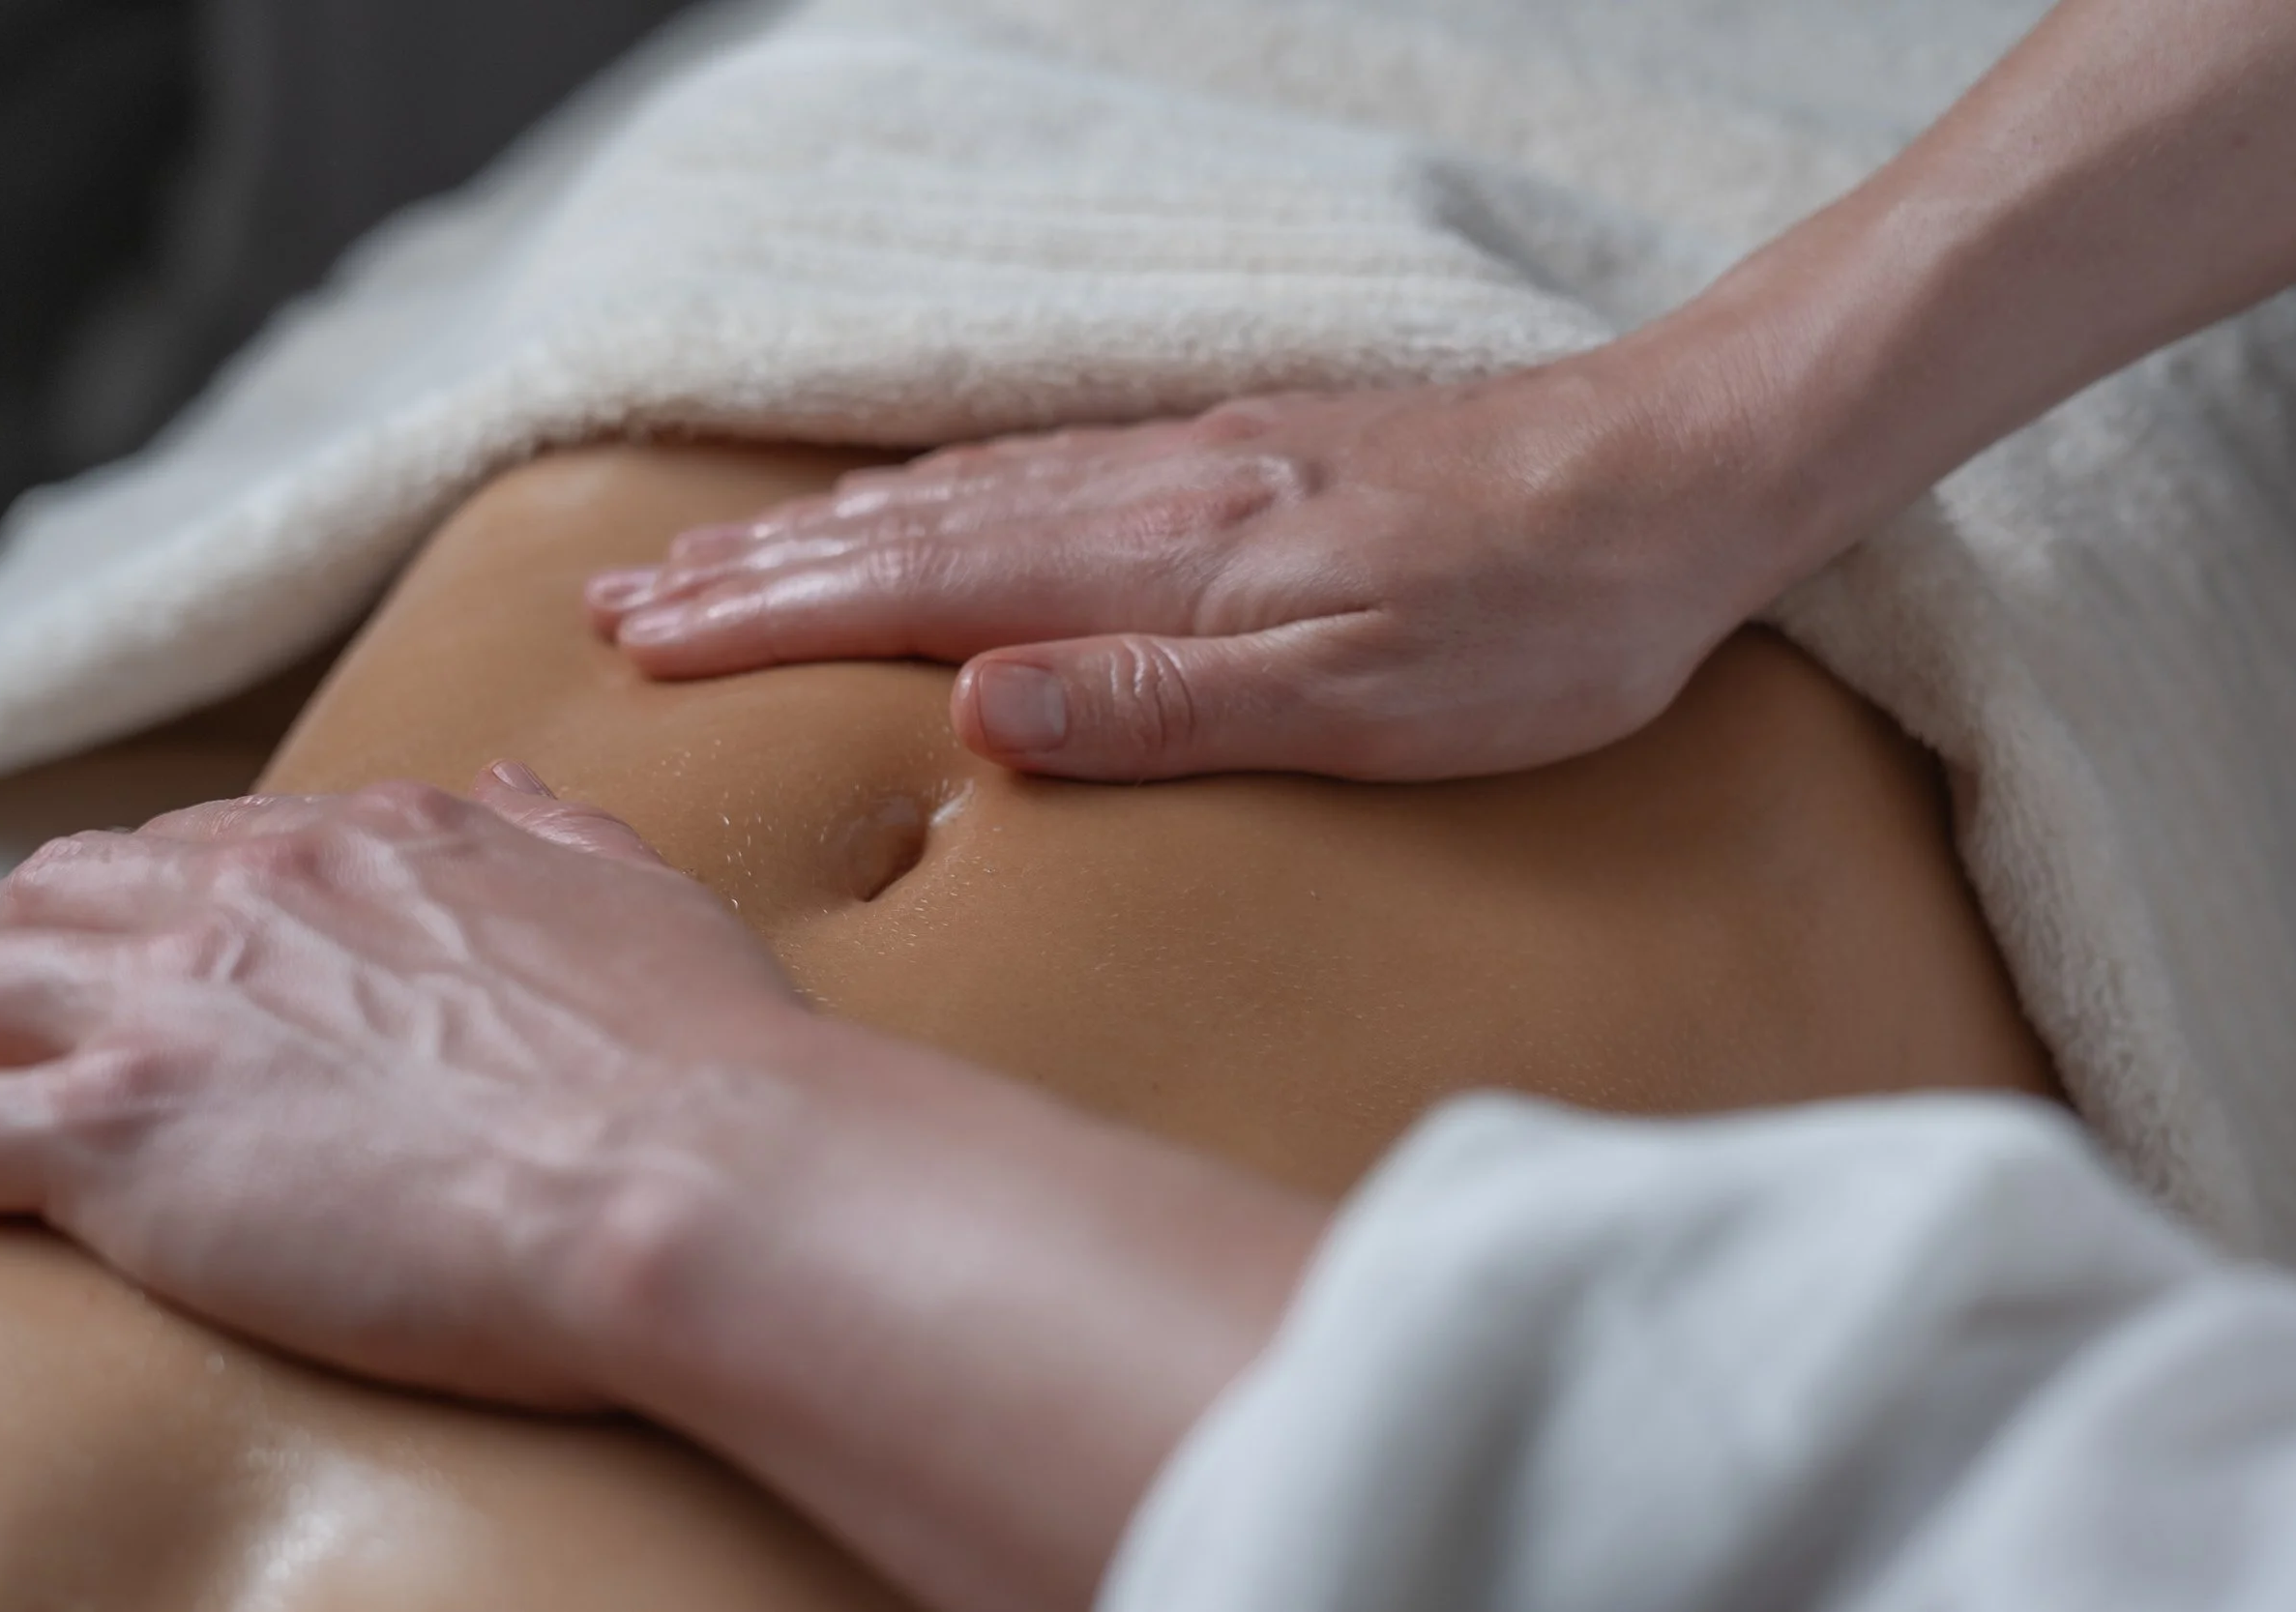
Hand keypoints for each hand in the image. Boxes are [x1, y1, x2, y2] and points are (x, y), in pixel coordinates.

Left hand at [0, 765, 1323, 1611]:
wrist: (690, 1162)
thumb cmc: (700, 1054)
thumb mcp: (643, 897)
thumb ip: (556, 831)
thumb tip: (509, 779)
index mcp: (378, 841)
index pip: (214, 854)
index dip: (173, 919)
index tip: (168, 977)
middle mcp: (255, 891)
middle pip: (62, 899)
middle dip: (28, 961)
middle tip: (22, 1039)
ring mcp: (173, 1000)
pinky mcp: (118, 1129)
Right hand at [587, 347, 1797, 780]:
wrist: (1674, 476)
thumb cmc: (1543, 625)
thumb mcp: (1371, 706)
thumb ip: (1168, 709)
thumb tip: (979, 711)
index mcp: (1166, 568)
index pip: (918, 592)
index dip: (771, 619)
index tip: (643, 644)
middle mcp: (1152, 497)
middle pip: (910, 530)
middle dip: (754, 568)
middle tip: (621, 599)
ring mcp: (1190, 464)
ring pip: (963, 490)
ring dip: (825, 525)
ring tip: (717, 550)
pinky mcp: (1239, 455)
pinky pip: (1040, 465)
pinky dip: (937, 491)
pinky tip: (914, 502)